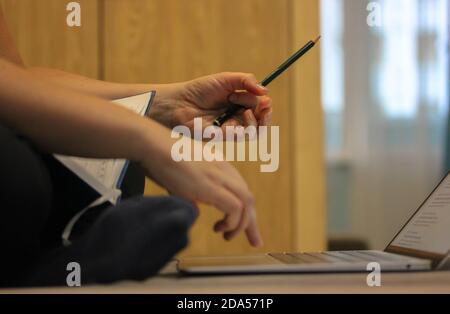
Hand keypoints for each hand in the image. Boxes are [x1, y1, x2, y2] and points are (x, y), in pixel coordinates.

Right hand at [140, 130, 262, 247]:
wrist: (152, 145)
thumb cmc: (161, 158)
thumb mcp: (183, 176)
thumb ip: (193, 192)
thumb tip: (196, 210)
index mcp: (219, 166)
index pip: (241, 191)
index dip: (246, 211)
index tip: (247, 227)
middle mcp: (223, 170)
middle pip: (248, 198)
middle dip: (252, 223)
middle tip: (254, 241)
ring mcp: (218, 176)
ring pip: (246, 202)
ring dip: (242, 224)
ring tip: (227, 235)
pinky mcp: (210, 186)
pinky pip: (234, 207)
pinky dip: (231, 221)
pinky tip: (219, 227)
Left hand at [149, 72, 272, 132]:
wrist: (179, 102)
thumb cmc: (200, 90)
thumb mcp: (226, 79)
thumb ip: (246, 81)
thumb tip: (266, 91)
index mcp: (240, 103)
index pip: (260, 107)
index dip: (266, 105)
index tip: (266, 99)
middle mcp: (237, 117)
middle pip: (261, 122)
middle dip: (266, 116)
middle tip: (265, 107)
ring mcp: (230, 129)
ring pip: (253, 133)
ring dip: (254, 123)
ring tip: (246, 112)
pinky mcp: (221, 138)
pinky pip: (237, 137)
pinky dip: (238, 129)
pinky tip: (231, 121)